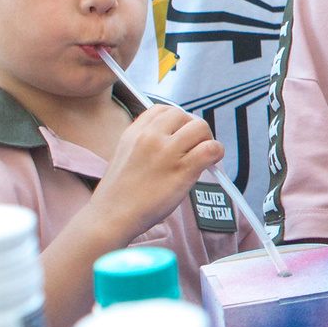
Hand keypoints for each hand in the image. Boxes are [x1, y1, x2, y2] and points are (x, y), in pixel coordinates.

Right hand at [92, 104, 223, 239]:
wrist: (110, 217)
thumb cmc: (118, 194)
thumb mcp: (124, 154)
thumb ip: (145, 142)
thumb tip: (172, 139)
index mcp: (134, 132)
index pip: (163, 109)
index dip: (177, 120)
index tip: (180, 134)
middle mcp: (150, 137)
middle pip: (184, 115)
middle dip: (192, 129)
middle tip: (193, 147)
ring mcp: (166, 152)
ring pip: (200, 128)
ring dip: (206, 141)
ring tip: (202, 156)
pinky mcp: (181, 170)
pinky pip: (210, 149)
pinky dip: (216, 153)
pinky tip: (210, 164)